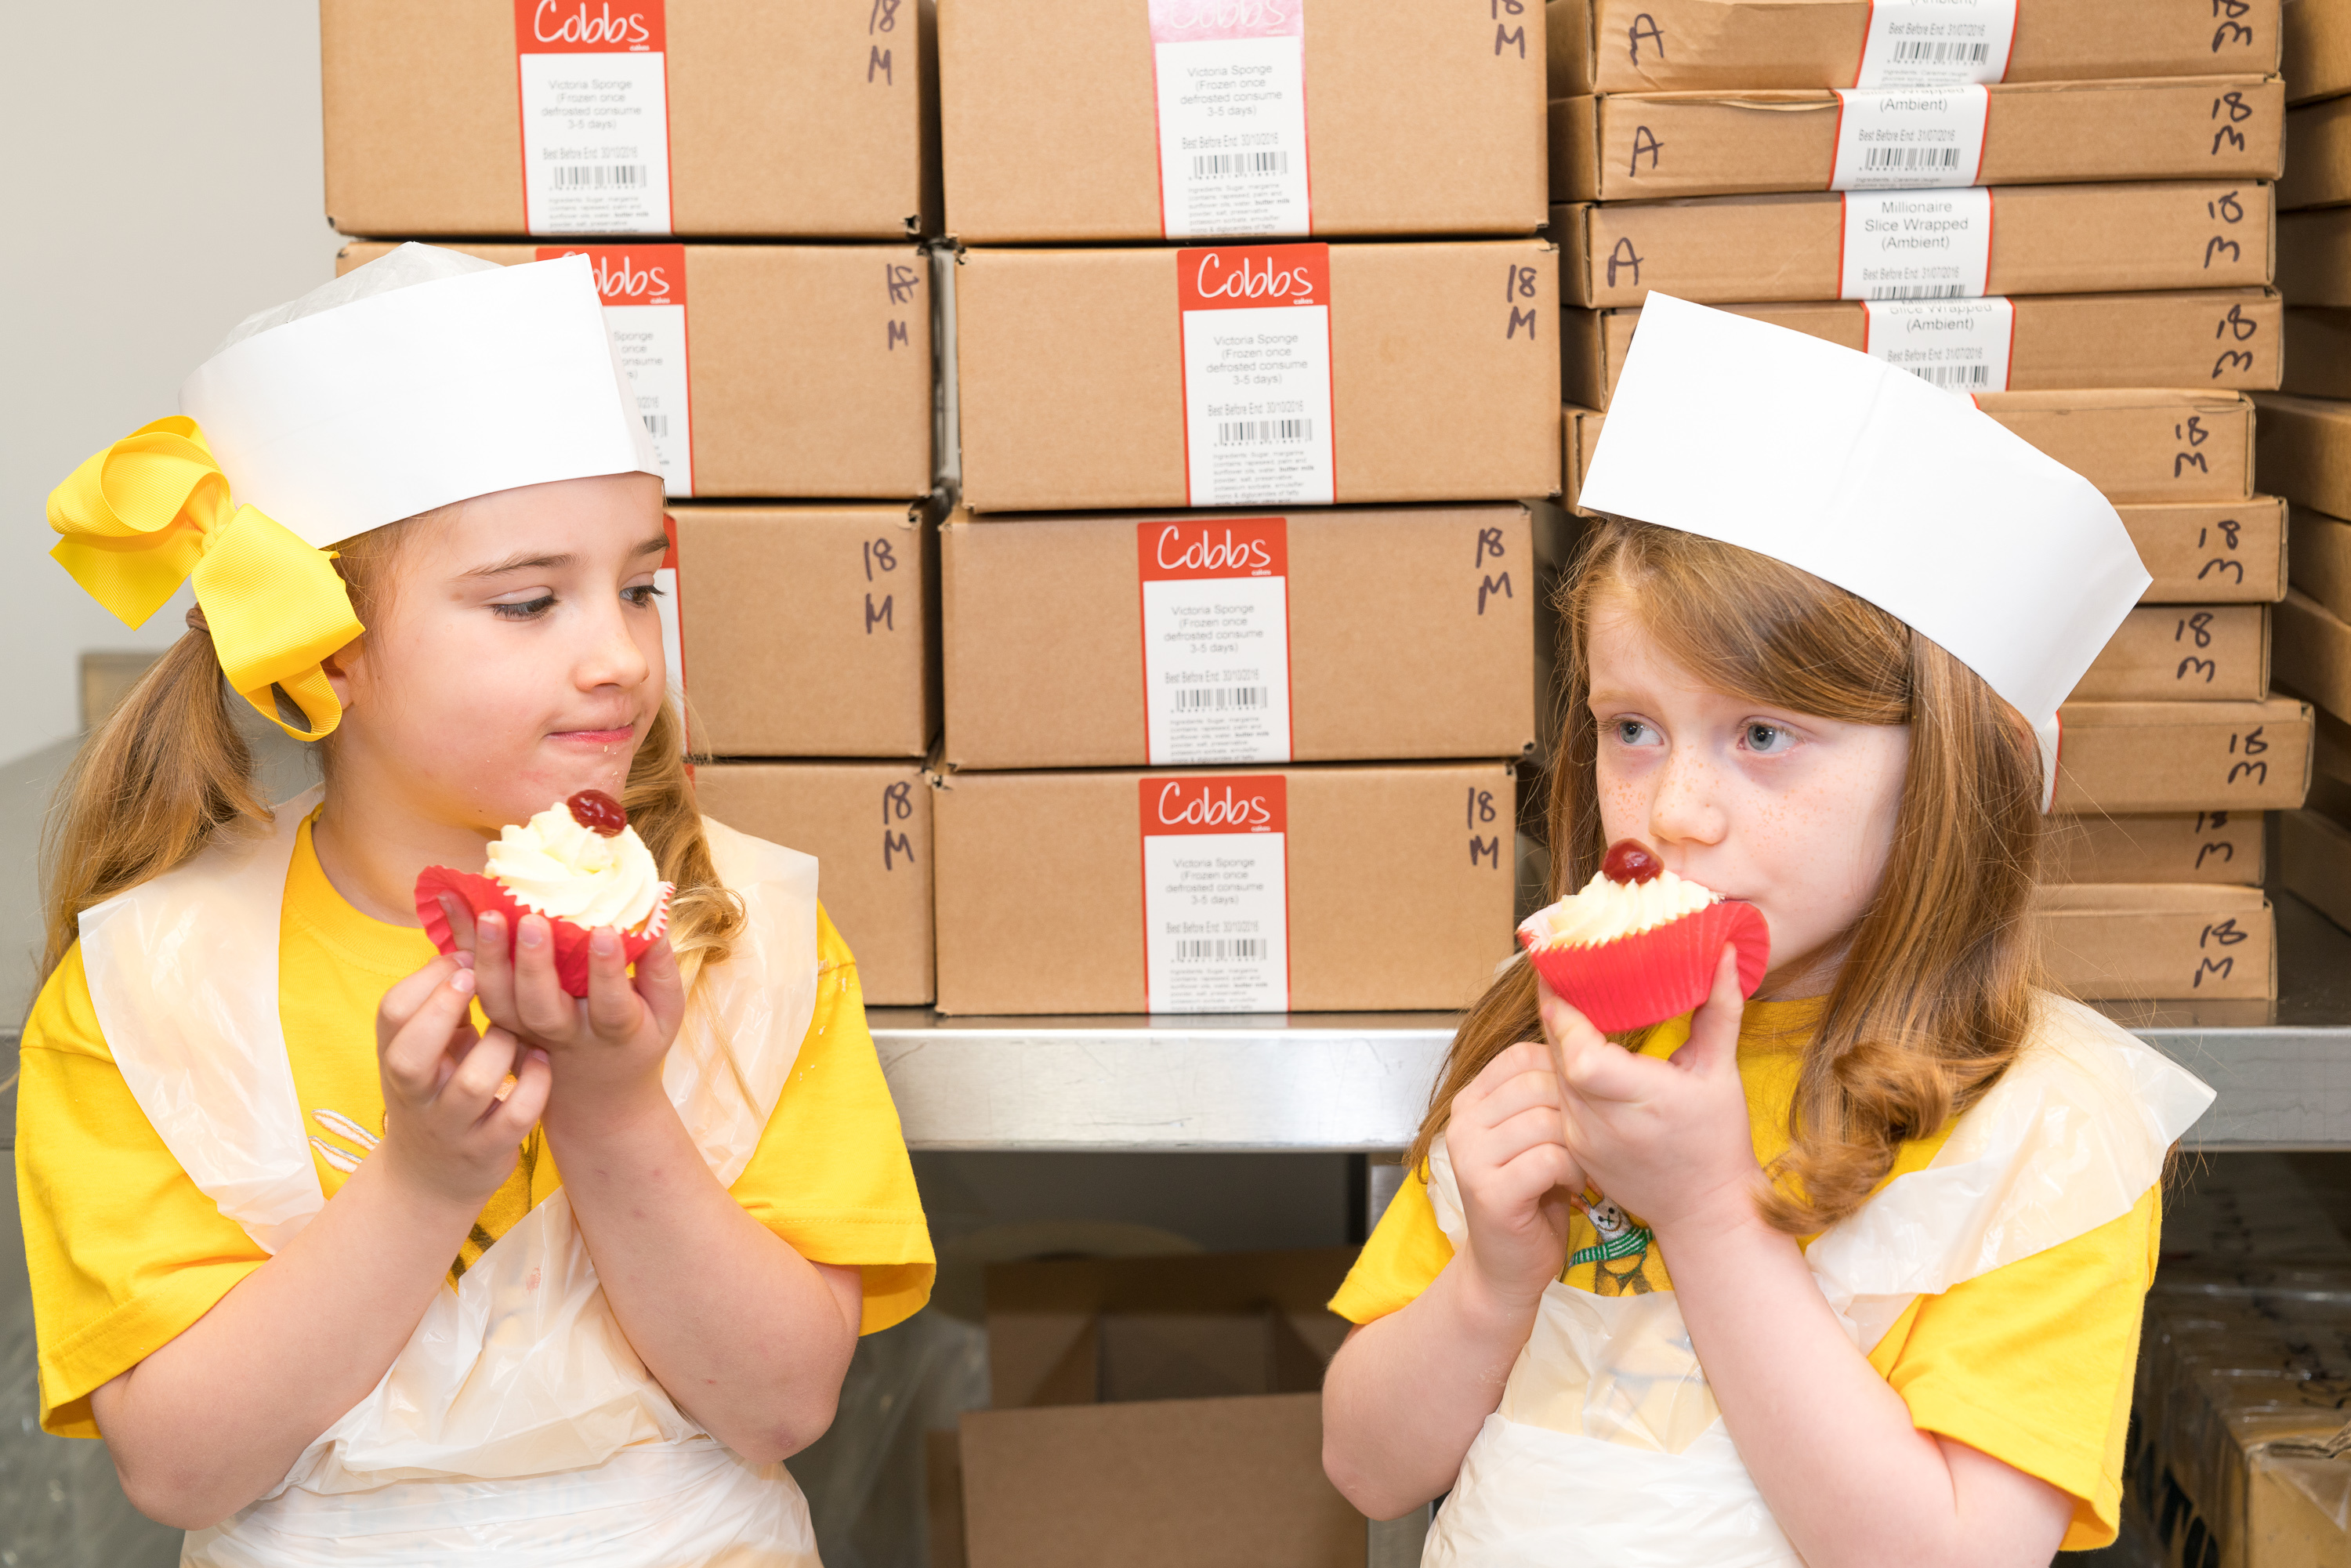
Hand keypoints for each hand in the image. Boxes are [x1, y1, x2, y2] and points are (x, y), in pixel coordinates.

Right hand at [372, 954, 551, 1209]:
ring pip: (473, 1083)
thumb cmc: (437, 1085)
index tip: (465, 960)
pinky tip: (543, 1061)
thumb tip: (463, 909)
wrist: (432, 1174)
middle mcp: (416, 1092)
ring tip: (522, 1032)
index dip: (429, 979)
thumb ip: (443, 989)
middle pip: (409, 1055)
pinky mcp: (486, 1150)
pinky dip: (534, 1084)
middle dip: (443, 1011)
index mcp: (397, 1054)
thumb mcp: (428, 1040)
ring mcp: (450, 1124)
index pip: (393, 1011)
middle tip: (476, 981)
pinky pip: (514, 1116)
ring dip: (503, 1048)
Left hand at [449, 898, 686, 1120]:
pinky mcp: (501, 1023)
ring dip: (490, 959)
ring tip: (487, 914)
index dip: (607, 971)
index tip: (604, 931)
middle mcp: (564, 1036)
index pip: (611, 1007)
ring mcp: (525, 1033)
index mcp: (613, 1034)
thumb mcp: (665, 1012)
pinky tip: (457, 908)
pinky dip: (464, 949)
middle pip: (541, 1008)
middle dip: (534, 963)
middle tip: (531, 919)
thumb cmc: (638, 1041)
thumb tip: (656, 904)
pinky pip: (480, 988)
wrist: (595, 1098)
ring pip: (500, 1004)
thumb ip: (659, 965)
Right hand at [1447, 1040, 1583, 1312]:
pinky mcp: (1490, 1192)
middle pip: (1538, 1084)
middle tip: (1588, 1142)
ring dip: (1578, 1145)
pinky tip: (1574, 1186)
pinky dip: (1574, 1171)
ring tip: (1580, 1166)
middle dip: (1576, 1111)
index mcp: (1469, 1102)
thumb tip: (1583, 1049)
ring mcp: (1470, 1158)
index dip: (1562, 1074)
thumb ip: (1542, 1097)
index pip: (1521, 1056)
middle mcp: (1462, 1124)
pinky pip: (1549, 1159)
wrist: (1506, 1268)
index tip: (1579, 1107)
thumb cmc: (1530, 1198)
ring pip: (1546, 1120)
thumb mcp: (1532, 1137)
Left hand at [1546, 947, 1762, 1243]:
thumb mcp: (1722, 1073)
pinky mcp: (1573, 1146)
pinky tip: (1573, 1043)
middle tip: (1562, 971)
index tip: (1563, 974)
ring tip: (1567, 999)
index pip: (1581, 1056)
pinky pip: (1556, 1095)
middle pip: (1559, 1057)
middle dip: (1556, 1012)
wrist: (1703, 1211)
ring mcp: (1582, 1138)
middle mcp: (1603, 1123)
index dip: (1565, 1015)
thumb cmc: (1718, 1142)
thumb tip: (1724, 951)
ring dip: (1556, 1037)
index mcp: (1644, 1101)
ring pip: (1552, 1074)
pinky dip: (1561, 1066)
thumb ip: (1720, 1010)